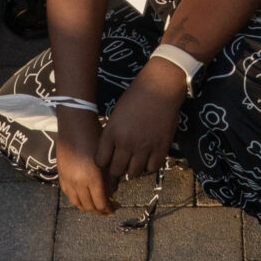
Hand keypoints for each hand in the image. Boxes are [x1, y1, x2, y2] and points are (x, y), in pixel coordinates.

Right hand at [55, 109, 116, 215]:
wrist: (75, 124)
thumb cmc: (95, 136)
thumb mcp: (106, 158)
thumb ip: (109, 178)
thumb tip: (112, 193)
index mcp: (92, 178)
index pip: (101, 203)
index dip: (110, 209)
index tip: (116, 206)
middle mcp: (78, 182)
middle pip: (89, 207)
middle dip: (101, 211)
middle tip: (109, 208)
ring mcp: (68, 180)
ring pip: (77, 204)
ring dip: (88, 208)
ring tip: (97, 205)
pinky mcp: (61, 175)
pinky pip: (69, 195)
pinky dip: (77, 200)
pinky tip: (85, 197)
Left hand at [92, 60, 183, 184]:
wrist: (160, 88)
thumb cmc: (136, 97)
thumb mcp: (116, 115)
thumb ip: (112, 135)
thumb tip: (111, 153)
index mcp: (111, 132)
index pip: (101, 161)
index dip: (104, 162)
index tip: (109, 159)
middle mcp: (125, 142)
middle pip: (116, 171)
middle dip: (118, 169)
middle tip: (123, 163)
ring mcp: (143, 147)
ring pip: (134, 173)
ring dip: (134, 169)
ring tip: (136, 161)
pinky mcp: (160, 148)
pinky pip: (152, 168)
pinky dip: (149, 167)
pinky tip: (149, 159)